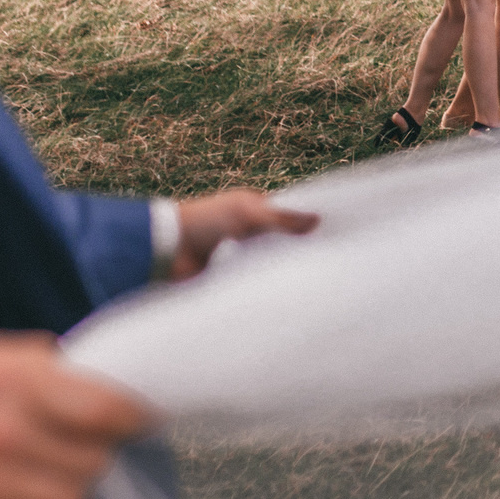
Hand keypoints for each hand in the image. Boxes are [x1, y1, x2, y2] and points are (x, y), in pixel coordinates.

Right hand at [0, 334, 154, 498]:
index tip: (136, 420)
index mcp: (13, 379)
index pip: (105, 410)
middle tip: (69, 447)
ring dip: (66, 492)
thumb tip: (118, 389)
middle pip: (95, 462)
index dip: (132, 418)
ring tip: (40, 475)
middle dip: (92, 454)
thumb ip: (57, 371)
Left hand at [172, 188, 318, 278]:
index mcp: (252, 208)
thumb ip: (284, 219)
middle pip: (282, 239)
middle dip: (299, 248)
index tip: (333, 231)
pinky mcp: (230, 276)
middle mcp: (248, 230)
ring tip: (313, 279)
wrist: (165, 250)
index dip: (308, 221)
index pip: (288, 213)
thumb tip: (319, 221)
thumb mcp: (249, 215)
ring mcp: (239, 253)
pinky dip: (266, 282)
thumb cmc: (205, 222)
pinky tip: (285, 290)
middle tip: (328, 259)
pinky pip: (255, 279)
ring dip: (281, 267)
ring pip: (270, 261)